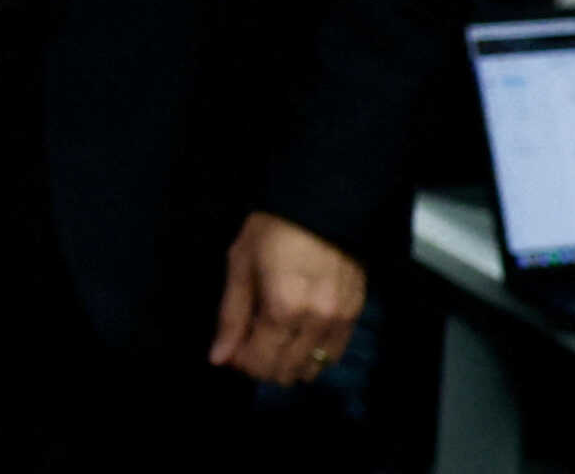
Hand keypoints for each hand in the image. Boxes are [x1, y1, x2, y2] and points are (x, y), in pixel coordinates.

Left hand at [208, 211, 366, 385]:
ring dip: (289, 365)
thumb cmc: (271, 230)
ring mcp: (340, 321)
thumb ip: (231, 316)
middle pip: (287, 370)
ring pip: (313, 367)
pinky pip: (335, 353)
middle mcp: (315, 322)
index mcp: (283, 308)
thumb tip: (218, 358)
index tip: (232, 351)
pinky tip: (298, 340)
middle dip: (262, 366)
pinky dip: (313, 355)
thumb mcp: (240, 265)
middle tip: (249, 346)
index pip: (262, 361)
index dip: (243, 363)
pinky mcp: (356, 315)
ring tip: (273, 343)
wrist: (322, 205)